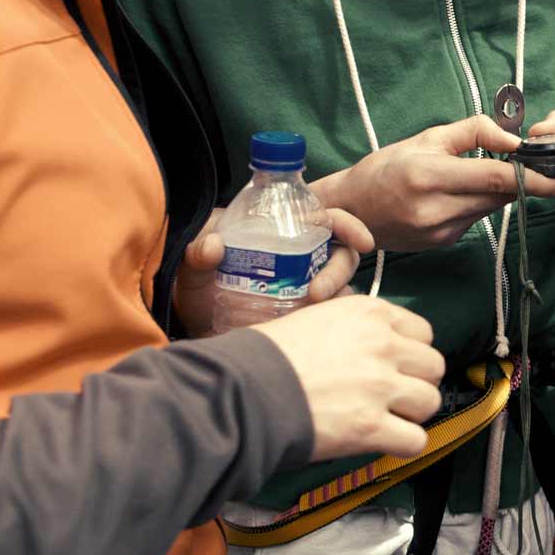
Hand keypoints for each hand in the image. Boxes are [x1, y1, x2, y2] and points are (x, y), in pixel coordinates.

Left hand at [175, 207, 373, 336]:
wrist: (193, 335)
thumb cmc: (196, 293)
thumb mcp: (192, 270)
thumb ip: (198, 255)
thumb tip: (213, 245)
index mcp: (282, 233)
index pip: (327, 220)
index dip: (349, 226)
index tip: (362, 241)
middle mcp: (300, 259)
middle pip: (341, 256)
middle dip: (339, 271)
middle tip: (316, 292)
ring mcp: (304, 290)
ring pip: (341, 289)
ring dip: (335, 298)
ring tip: (309, 311)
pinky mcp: (303, 320)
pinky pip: (329, 319)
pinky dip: (328, 323)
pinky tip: (310, 330)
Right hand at [249, 296, 445, 459]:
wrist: (241, 390)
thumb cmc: (265, 355)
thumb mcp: (315, 318)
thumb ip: (352, 328)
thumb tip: (367, 344)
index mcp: (369, 313)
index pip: (422, 332)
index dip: (409, 353)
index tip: (393, 366)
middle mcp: (382, 345)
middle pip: (433, 365)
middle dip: (416, 382)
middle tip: (393, 396)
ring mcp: (380, 386)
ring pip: (430, 401)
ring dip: (412, 414)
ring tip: (387, 419)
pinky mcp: (371, 427)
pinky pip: (416, 441)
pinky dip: (404, 446)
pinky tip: (385, 442)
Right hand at [310, 115, 554, 250]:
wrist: (351, 209)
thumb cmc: (386, 167)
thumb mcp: (426, 138)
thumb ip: (473, 132)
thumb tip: (513, 140)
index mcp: (430, 177)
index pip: (495, 178)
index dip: (534, 180)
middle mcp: (436, 210)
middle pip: (499, 195)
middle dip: (527, 184)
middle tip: (553, 170)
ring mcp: (440, 232)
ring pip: (490, 207)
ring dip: (502, 191)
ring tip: (497, 174)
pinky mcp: (442, 243)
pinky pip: (475, 219)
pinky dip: (481, 203)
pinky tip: (465, 192)